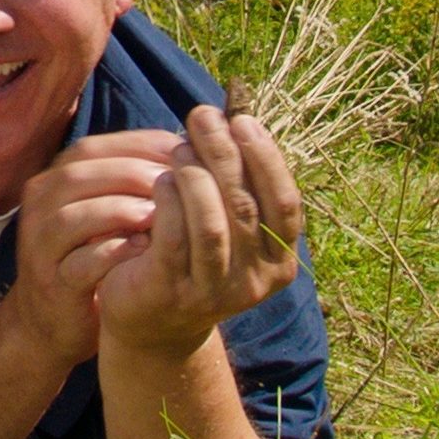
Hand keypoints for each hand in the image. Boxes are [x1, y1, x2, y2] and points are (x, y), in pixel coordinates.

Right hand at [7, 129, 177, 366]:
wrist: (53, 319)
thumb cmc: (92, 254)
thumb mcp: (105, 211)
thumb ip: (130, 181)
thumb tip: (185, 149)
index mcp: (52, 181)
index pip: (91, 149)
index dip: (138, 146)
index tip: (184, 153)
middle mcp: (38, 208)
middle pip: (78, 175)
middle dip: (132, 174)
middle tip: (178, 183)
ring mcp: (40, 246)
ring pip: (71, 217)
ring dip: (119, 211)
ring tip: (162, 215)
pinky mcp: (52, 284)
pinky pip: (79, 264)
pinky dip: (113, 254)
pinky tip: (144, 251)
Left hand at [97, 106, 302, 356]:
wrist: (152, 321)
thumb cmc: (190, 256)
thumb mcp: (223, 222)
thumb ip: (234, 183)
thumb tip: (230, 118)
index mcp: (279, 259)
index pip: (286, 204)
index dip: (266, 159)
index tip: (243, 120)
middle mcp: (255, 279)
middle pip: (245, 206)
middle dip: (224, 154)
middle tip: (201, 117)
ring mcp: (215, 290)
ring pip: (212, 224)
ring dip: (196, 176)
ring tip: (181, 148)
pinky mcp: (172, 292)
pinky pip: (174, 240)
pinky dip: (169, 203)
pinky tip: (160, 178)